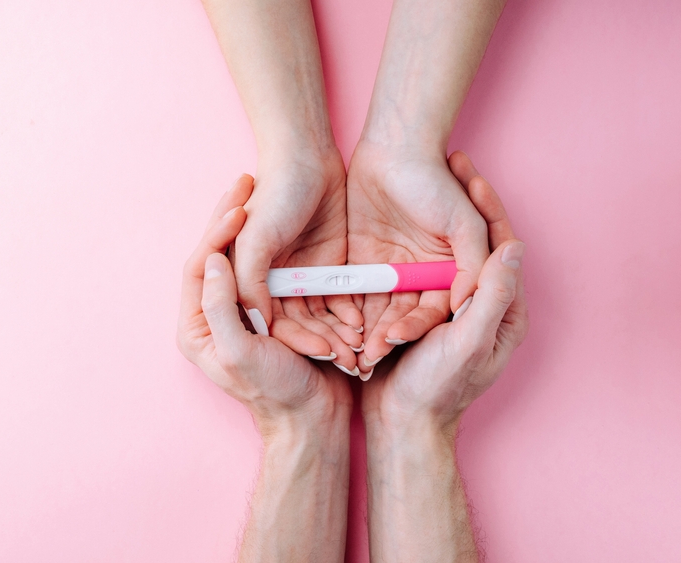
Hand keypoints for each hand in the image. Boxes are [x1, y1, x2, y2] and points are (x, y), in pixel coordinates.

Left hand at [178, 174, 352, 431]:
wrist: (313, 418)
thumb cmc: (276, 391)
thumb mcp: (241, 350)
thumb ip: (220, 306)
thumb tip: (211, 259)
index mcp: (196, 326)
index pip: (198, 267)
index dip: (216, 233)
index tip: (240, 205)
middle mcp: (213, 315)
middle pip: (217, 255)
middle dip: (230, 218)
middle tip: (246, 180)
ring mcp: (240, 311)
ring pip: (240, 257)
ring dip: (250, 224)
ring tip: (259, 187)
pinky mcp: (267, 311)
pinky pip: (264, 268)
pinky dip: (272, 242)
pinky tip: (284, 217)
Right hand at [233, 153, 364, 374]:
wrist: (306, 158)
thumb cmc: (274, 196)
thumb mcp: (255, 240)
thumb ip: (250, 283)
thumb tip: (257, 325)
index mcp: (249, 281)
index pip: (271, 323)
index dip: (295, 341)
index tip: (320, 354)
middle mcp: (275, 284)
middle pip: (298, 325)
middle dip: (322, 344)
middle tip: (347, 361)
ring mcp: (304, 277)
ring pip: (321, 318)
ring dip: (338, 335)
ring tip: (359, 352)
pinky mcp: (330, 268)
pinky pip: (340, 300)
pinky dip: (351, 315)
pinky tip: (363, 327)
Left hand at [328, 143, 488, 377]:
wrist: (395, 149)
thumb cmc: (435, 182)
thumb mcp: (464, 223)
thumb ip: (472, 264)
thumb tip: (468, 305)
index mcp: (448, 272)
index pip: (432, 312)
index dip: (414, 328)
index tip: (394, 342)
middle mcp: (418, 277)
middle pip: (401, 317)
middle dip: (385, 337)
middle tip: (365, 359)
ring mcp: (387, 271)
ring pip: (375, 310)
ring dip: (362, 331)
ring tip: (347, 351)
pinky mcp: (360, 262)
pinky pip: (351, 292)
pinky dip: (342, 310)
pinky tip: (330, 326)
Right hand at [359, 151, 527, 429]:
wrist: (400, 423)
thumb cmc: (439, 388)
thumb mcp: (470, 342)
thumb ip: (491, 296)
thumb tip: (514, 246)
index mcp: (500, 308)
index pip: (499, 244)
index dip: (487, 205)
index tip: (469, 171)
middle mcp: (473, 300)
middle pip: (469, 240)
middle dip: (458, 199)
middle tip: (446, 160)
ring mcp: (442, 303)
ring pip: (436, 248)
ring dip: (426, 214)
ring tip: (419, 177)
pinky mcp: (413, 308)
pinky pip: (409, 267)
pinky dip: (401, 241)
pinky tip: (390, 212)